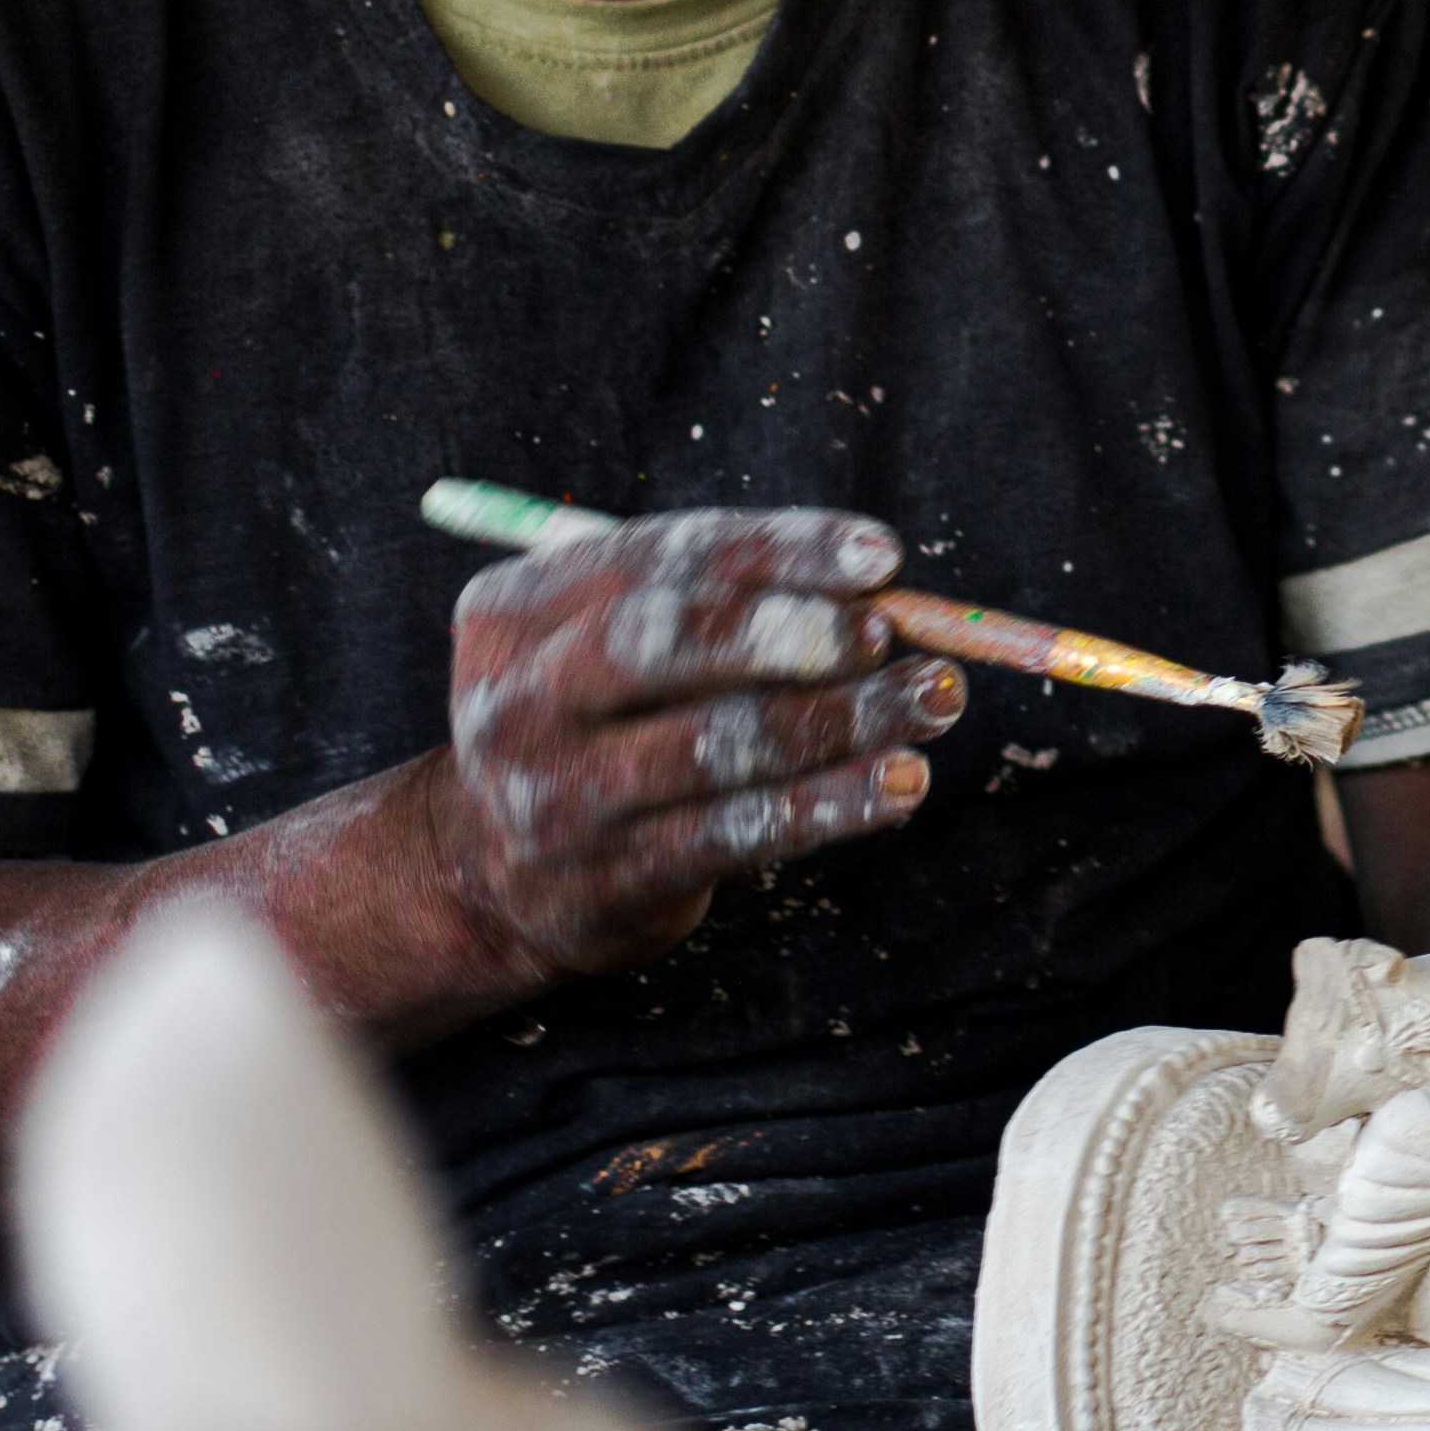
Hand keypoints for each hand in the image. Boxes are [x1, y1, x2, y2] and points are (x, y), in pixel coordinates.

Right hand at [426, 507, 955, 978]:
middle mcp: (524, 699)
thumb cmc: (605, 725)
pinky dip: (832, 803)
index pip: (659, 558)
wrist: (497, 878)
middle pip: (667, 642)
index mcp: (521, 611)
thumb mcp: (622, 650)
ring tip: (932, 699)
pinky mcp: (609, 880)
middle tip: (888, 635)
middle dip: (793, 632)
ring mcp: (560, 796)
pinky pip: (739, 832)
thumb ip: (725, 608)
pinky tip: (899, 782)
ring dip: (844, 719)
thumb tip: (882, 596)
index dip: (778, 550)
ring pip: (719, 745)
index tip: (879, 556)